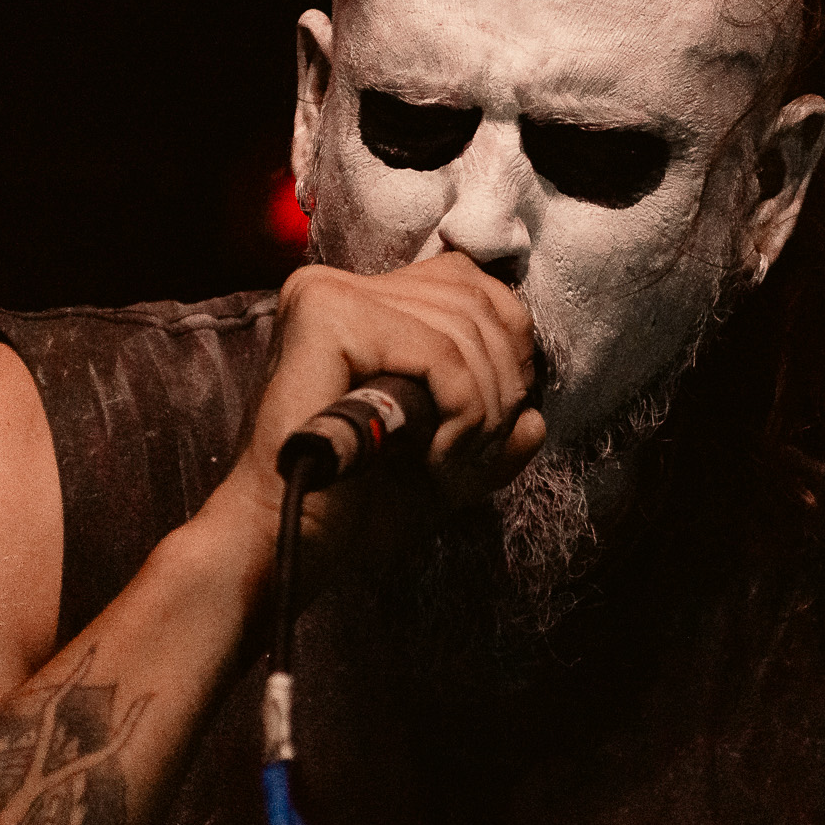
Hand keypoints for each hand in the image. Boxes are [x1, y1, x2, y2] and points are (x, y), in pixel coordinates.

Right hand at [214, 252, 546, 564]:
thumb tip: (536, 420)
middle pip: (475, 301)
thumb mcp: (445, 461)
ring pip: (464, 329)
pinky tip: (437, 458)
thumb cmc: (355, 505)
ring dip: (485, 409)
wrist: (288, 541)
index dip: (508, 346)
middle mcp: (341, 285)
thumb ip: (494, 433)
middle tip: (481, 449)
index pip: (470, 283)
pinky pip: (441, 354)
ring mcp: (330, 294)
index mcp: (362, 303)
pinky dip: (463, 413)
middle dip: (503, 383)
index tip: (500, 417)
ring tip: (456, 461)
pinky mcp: (328, 316)